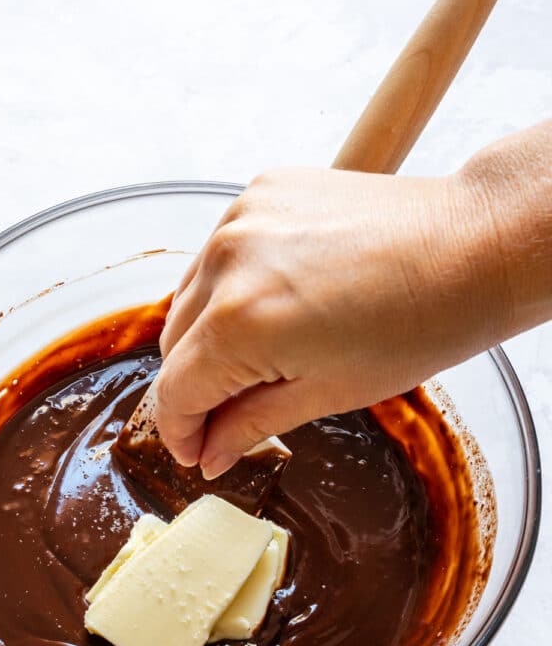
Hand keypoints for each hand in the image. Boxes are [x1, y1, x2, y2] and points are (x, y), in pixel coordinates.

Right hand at [155, 124, 551, 477]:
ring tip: (257, 362)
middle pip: (173, 346)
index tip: (195, 454)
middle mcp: (226, 260)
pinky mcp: (260, 191)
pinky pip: (219, 256)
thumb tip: (209, 454)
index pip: (175, 391)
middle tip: (227, 421)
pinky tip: (272, 307)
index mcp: (240, 321)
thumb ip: (250, 425)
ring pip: (190, 298)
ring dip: (206, 338)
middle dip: (193, 390)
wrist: (472, 244)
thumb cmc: (417, 324)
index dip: (179, 433)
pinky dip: (229, 289)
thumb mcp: (326, 393)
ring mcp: (241, 217)